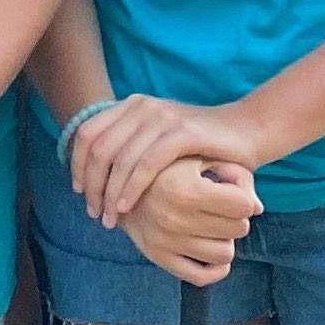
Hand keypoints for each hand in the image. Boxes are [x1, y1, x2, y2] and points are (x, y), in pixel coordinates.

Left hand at [67, 92, 248, 237]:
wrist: (247, 131)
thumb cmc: (201, 144)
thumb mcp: (159, 140)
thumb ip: (130, 147)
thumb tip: (90, 173)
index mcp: (132, 105)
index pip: (86, 133)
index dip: (76, 165)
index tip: (79, 192)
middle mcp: (142, 106)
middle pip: (97, 149)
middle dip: (91, 185)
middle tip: (95, 213)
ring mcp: (162, 117)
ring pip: (119, 159)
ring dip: (108, 193)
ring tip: (110, 218)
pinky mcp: (182, 132)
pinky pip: (146, 163)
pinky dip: (131, 188)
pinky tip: (126, 207)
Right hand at [127, 154, 258, 287]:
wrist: (119, 179)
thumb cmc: (169, 164)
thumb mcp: (199, 155)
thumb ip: (234, 172)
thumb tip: (258, 208)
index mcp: (185, 189)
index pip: (243, 206)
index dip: (242, 195)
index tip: (229, 187)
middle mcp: (174, 219)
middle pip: (238, 229)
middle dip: (235, 216)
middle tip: (219, 206)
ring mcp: (165, 242)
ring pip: (225, 254)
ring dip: (225, 239)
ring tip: (211, 225)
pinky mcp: (158, 257)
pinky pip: (201, 277)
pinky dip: (214, 268)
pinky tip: (210, 250)